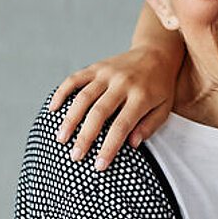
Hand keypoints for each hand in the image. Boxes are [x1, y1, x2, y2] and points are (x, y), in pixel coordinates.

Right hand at [48, 47, 178, 169]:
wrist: (156, 52)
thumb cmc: (161, 86)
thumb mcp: (165, 107)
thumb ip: (149, 126)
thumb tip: (132, 145)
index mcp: (141, 96)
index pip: (122, 126)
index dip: (109, 147)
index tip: (99, 165)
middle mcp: (122, 84)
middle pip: (99, 113)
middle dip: (85, 137)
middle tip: (75, 156)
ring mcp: (107, 73)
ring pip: (83, 97)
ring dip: (70, 119)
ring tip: (61, 138)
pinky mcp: (97, 67)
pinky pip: (75, 79)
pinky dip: (62, 93)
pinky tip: (53, 108)